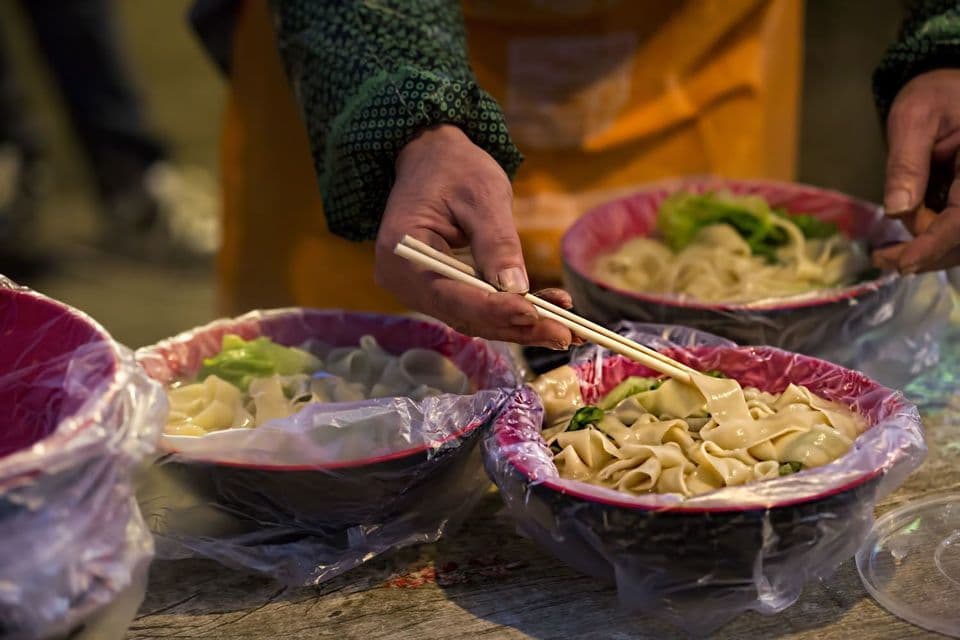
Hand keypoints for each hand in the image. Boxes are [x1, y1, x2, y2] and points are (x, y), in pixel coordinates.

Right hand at [374, 125, 575, 348]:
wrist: (431, 158)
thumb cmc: (455, 168)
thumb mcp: (482, 195)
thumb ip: (497, 243)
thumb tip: (515, 287)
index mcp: (402, 252)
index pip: (448, 293)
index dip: (492, 309)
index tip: (533, 313)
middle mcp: (404, 280)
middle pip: (463, 314)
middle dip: (516, 325)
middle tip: (565, 334)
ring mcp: (419, 289)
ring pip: (473, 318)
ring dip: (519, 325)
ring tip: (565, 330)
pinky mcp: (439, 290)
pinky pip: (475, 308)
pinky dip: (509, 312)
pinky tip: (548, 313)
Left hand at [874, 69, 959, 273]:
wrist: (949, 87)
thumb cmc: (933, 96)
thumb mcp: (912, 119)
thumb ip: (906, 164)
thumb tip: (898, 210)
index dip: (935, 244)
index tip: (903, 263)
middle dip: (927, 253)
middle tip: (884, 260)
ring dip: (929, 250)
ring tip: (888, 254)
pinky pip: (958, 229)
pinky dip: (934, 240)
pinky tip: (906, 243)